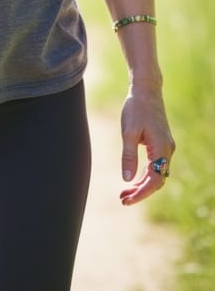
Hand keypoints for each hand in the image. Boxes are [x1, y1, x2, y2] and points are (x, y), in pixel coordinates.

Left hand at [119, 82, 174, 206]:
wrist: (146, 90)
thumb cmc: (136, 108)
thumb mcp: (128, 132)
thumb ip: (128, 156)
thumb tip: (127, 179)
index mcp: (161, 149)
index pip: (153, 180)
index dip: (141, 193)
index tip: (126, 200)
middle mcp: (167, 150)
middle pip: (156, 180)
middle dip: (140, 192)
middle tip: (122, 199)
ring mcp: (166, 147)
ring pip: (156, 174)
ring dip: (142, 185)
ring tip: (124, 192)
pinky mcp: (161, 143)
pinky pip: (155, 165)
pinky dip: (144, 174)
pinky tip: (133, 179)